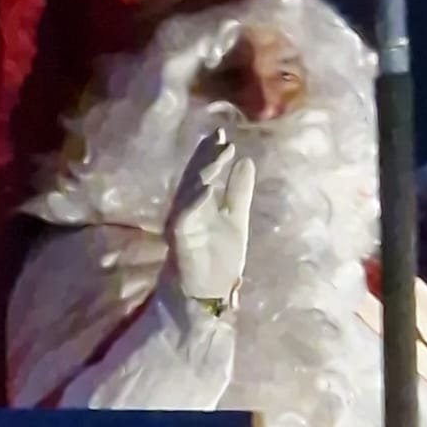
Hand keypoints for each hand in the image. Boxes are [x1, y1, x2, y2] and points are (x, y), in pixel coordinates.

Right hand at [168, 130, 255, 305]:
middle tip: (220, 136)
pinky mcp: (180, 240)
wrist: (211, 293)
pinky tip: (207, 188)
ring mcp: (181, 224)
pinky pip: (184, 218)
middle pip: (194, 177)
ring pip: (188, 192)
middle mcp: (186, 209)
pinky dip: (194, 202)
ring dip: (203, 172)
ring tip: (219, 154)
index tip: (222, 133)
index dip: (210, 153)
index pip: (203, 172)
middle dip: (205, 156)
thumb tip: (246, 160)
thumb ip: (238, 192)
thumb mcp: (235, 218)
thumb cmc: (219, 256)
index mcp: (199, 203)